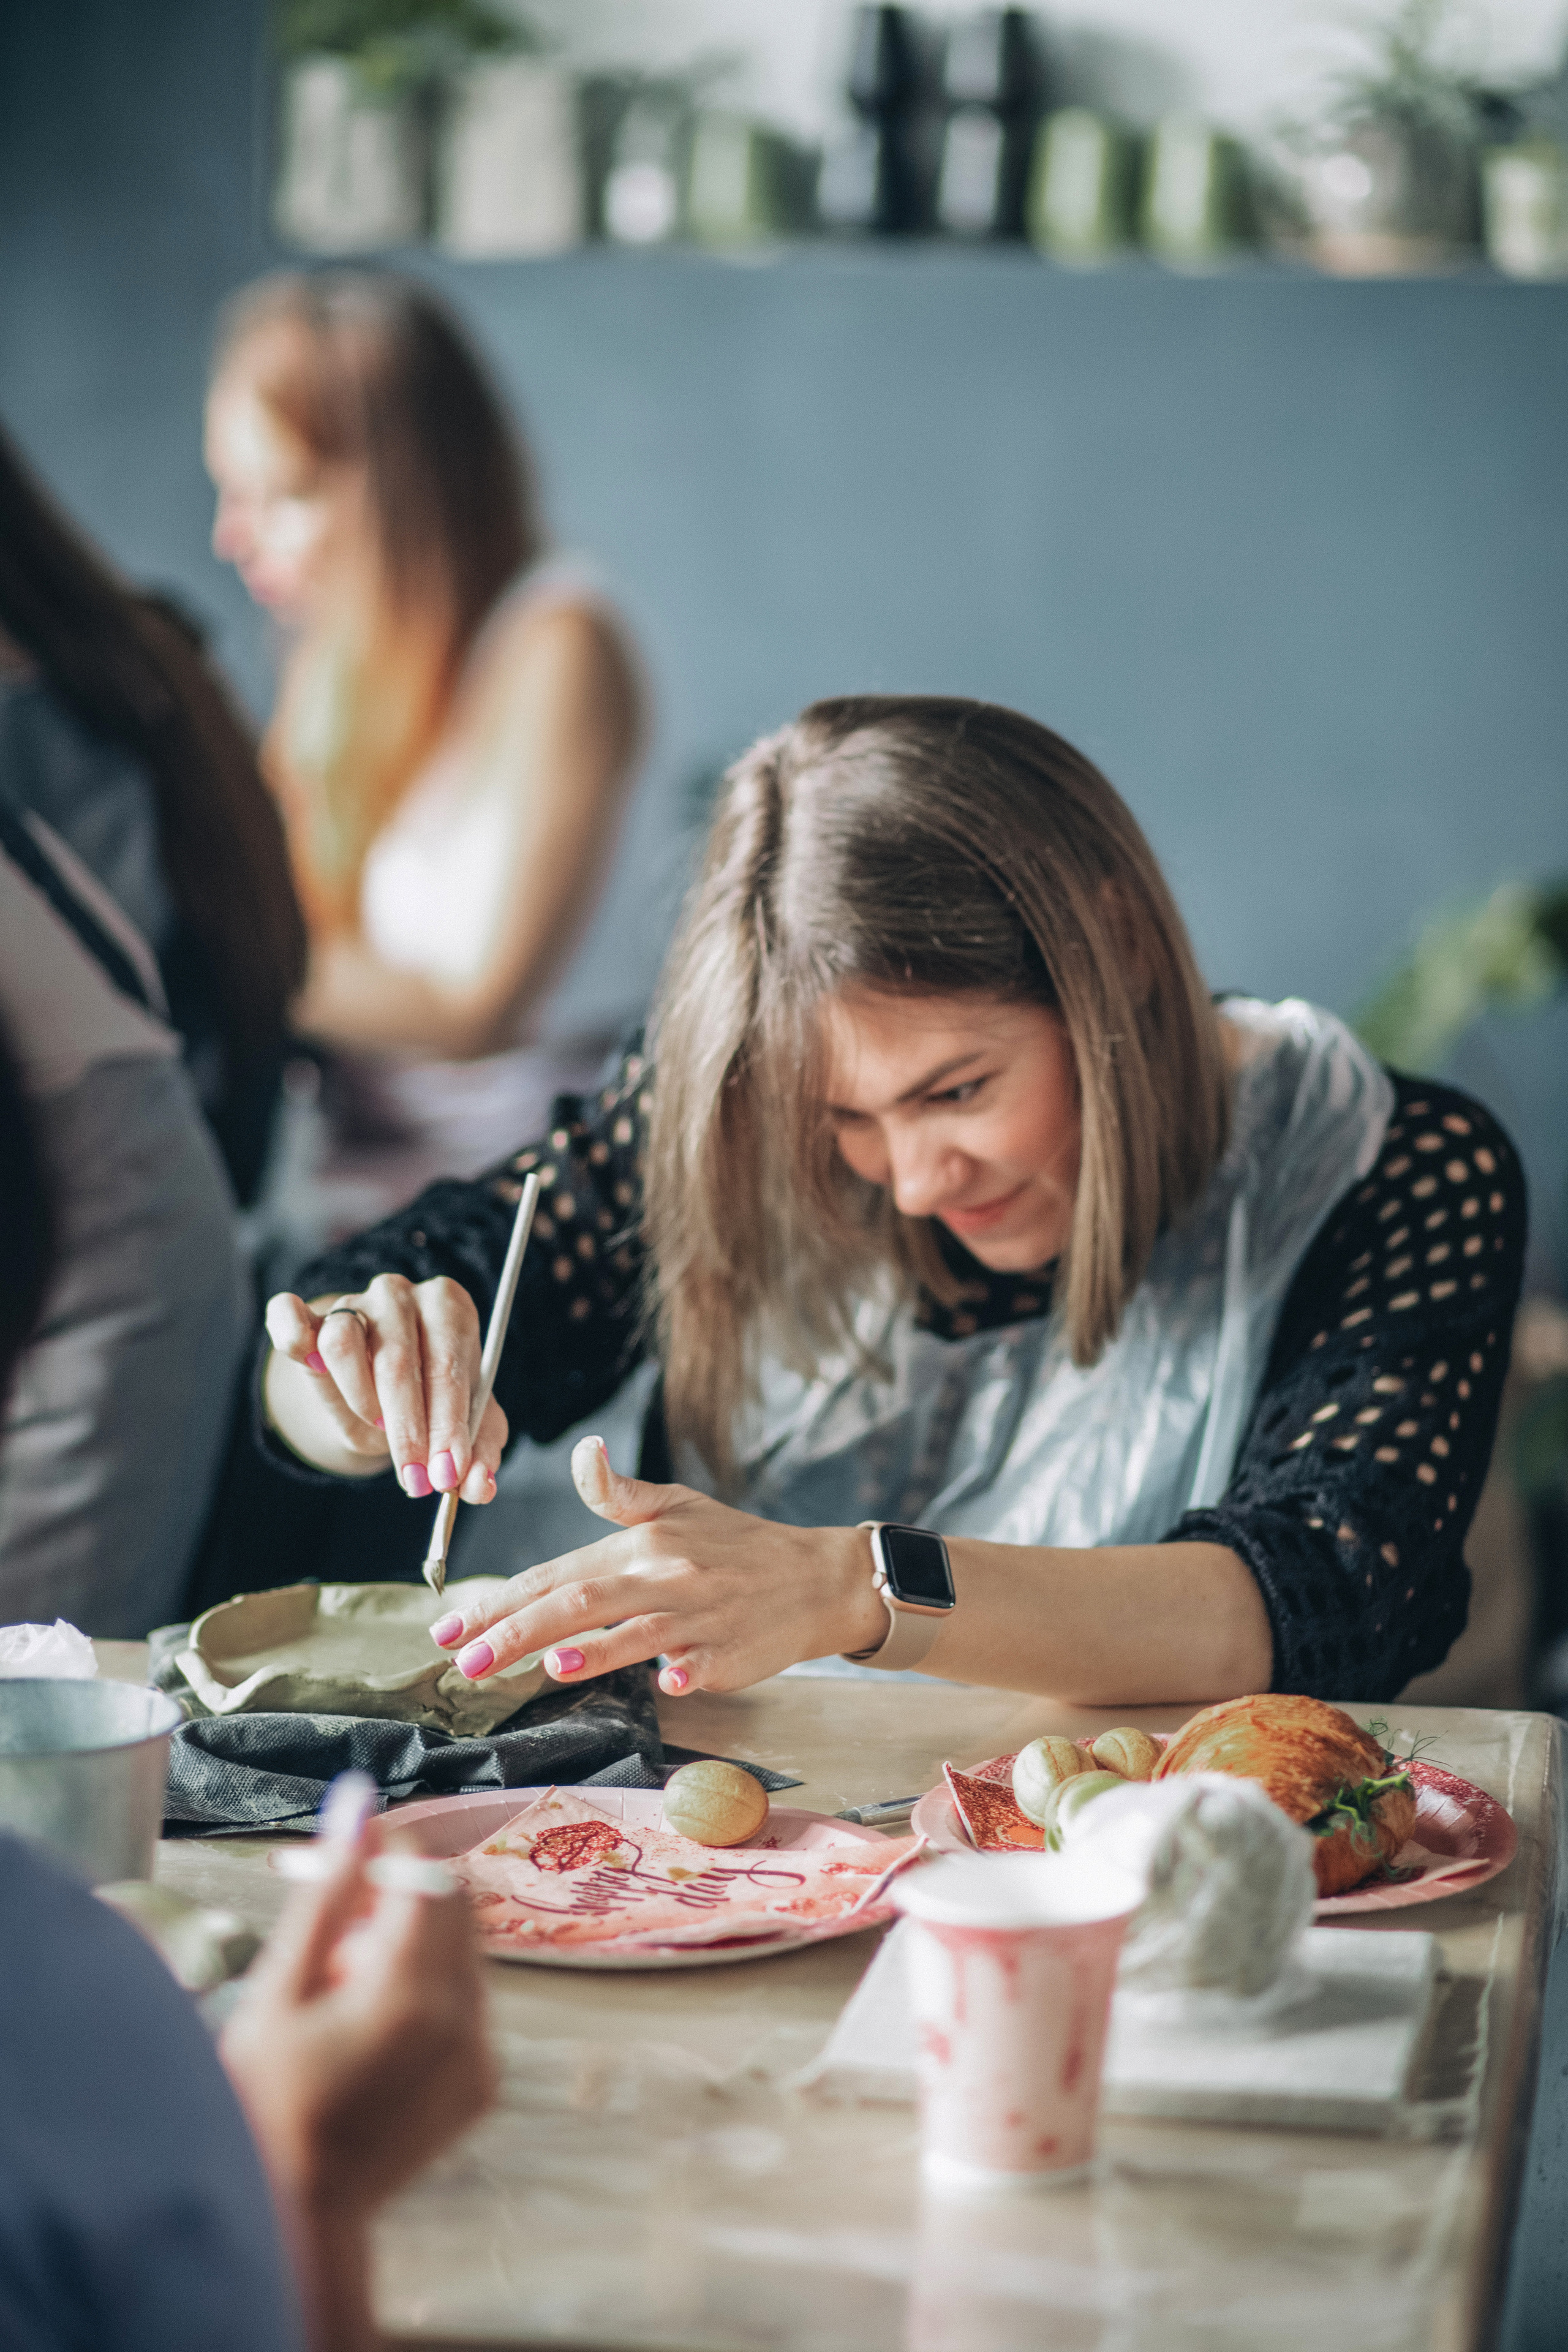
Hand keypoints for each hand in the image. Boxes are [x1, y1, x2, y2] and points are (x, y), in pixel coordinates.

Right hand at [220, 1825, 495, 2351]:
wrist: (297, 2215)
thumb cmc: (266, 2101)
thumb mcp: (279, 1988)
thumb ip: (327, 1892)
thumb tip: (357, 1804)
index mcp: (409, 1991)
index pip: (426, 1871)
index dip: (386, 1851)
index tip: (343, 1865)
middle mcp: (462, 2019)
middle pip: (455, 1904)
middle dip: (399, 1898)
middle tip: (334, 1944)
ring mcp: (480, 2054)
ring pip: (464, 1949)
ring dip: (412, 1946)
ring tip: (347, 1997)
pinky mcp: (483, 2083)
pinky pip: (469, 2000)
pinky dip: (430, 1993)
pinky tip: (373, 2034)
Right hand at [263, 1274, 504, 1498]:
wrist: (380, 1392)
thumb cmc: (430, 1401)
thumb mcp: (464, 1426)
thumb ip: (478, 1452)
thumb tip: (478, 1486)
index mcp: (450, 1309)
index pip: (449, 1366)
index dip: (449, 1426)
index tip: (447, 1474)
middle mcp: (401, 1295)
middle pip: (397, 1361)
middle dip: (407, 1431)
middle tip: (414, 1480)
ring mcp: (353, 1301)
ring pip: (343, 1342)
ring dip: (360, 1397)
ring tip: (377, 1423)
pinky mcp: (308, 1315)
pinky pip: (290, 1317)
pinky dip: (295, 1339)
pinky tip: (310, 1365)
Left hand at [425, 1436, 888, 1694]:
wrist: (812, 1577)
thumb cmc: (733, 1545)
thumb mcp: (675, 1505)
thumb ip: (616, 1492)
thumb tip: (583, 1452)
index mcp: (639, 1545)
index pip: (554, 1573)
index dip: (499, 1599)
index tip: (449, 1626)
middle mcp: (662, 1578)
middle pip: (580, 1603)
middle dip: (517, 1632)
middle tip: (464, 1661)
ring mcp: (697, 1619)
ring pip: (637, 1634)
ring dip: (594, 1649)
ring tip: (546, 1663)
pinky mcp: (730, 1654)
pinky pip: (704, 1663)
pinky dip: (685, 1671)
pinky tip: (668, 1683)